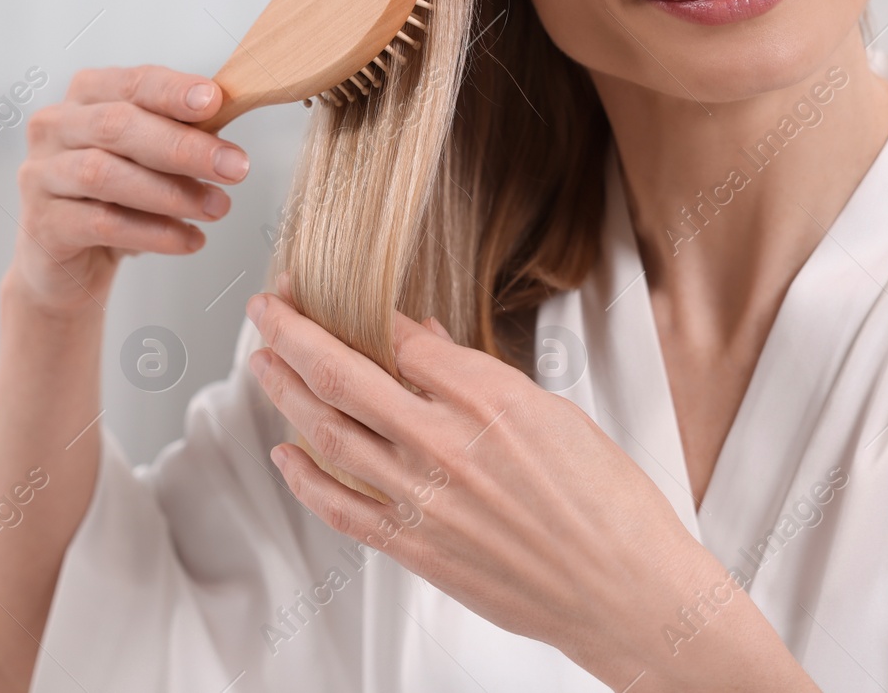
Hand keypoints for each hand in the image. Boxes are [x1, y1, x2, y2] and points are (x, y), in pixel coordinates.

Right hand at [8, 65, 249, 312]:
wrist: (71, 266)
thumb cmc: (117, 198)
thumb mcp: (150, 159)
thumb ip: (181, 131)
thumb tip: (228, 110)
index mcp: (85, 97)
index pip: (132, 83)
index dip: (173, 91)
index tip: (216, 100)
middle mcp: (54, 127)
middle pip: (117, 127)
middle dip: (183, 146)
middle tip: (235, 167)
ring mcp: (41, 176)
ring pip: (104, 175)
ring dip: (170, 192)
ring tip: (217, 207)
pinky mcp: (42, 225)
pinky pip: (101, 224)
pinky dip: (153, 233)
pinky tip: (190, 240)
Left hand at [245, 274, 814, 691]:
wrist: (626, 594)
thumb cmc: (607, 505)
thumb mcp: (555, 414)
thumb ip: (479, 378)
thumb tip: (427, 342)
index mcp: (489, 400)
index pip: (398, 338)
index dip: (356, 311)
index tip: (333, 294)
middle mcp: (446, 445)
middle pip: (342, 374)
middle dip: (293, 332)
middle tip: (267, 306)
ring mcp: (423, 500)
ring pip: (327, 433)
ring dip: (283, 391)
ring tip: (261, 362)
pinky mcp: (415, 548)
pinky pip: (340, 507)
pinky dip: (303, 479)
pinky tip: (283, 454)